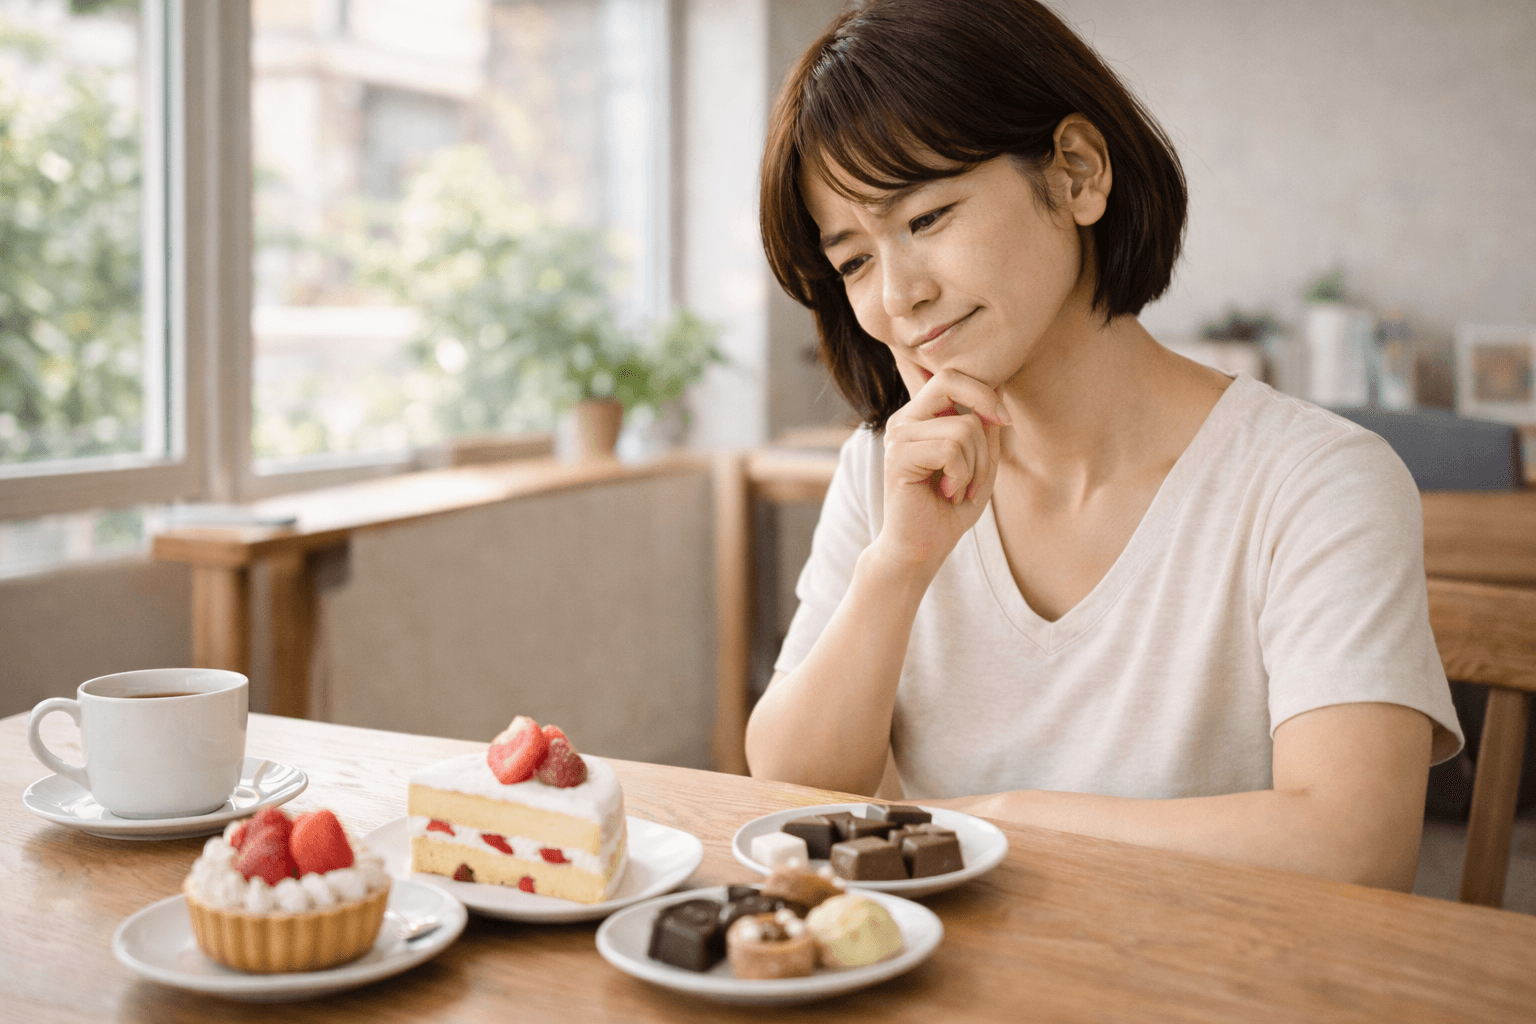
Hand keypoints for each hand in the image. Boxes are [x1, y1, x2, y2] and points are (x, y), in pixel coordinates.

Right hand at [872, 368, 1008, 579]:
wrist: (921, 550)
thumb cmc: (949, 510)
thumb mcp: (980, 463)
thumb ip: (986, 427)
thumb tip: (999, 386)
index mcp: (920, 417)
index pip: (952, 376)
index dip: (984, 391)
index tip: (1004, 421)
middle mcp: (904, 420)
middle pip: (951, 382)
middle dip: (985, 411)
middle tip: (988, 454)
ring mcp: (898, 436)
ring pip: (963, 427)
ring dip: (976, 465)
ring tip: (961, 488)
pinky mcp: (898, 457)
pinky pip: (951, 450)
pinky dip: (961, 475)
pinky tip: (948, 493)